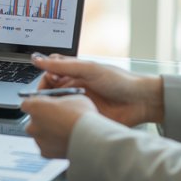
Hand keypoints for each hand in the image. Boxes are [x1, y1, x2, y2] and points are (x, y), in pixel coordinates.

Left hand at [21, 94, 97, 158]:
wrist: (91, 139)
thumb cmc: (83, 116)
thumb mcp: (73, 98)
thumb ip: (60, 101)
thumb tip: (59, 104)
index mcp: (35, 107)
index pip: (26, 104)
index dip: (36, 104)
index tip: (44, 105)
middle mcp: (32, 124)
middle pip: (33, 121)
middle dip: (42, 120)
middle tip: (57, 119)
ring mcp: (38, 140)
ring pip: (40, 134)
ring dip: (48, 133)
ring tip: (65, 132)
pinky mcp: (45, 152)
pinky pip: (46, 146)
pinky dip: (53, 145)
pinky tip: (65, 141)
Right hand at [29, 53, 163, 126]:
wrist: (141, 101)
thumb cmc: (120, 81)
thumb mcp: (89, 69)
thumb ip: (63, 65)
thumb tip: (39, 60)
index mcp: (74, 74)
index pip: (49, 75)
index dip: (44, 80)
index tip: (46, 85)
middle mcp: (75, 88)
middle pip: (50, 93)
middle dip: (46, 96)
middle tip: (49, 100)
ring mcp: (79, 104)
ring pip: (58, 108)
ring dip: (54, 109)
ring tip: (57, 111)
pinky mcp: (85, 118)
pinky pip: (69, 120)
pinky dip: (64, 121)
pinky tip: (64, 120)